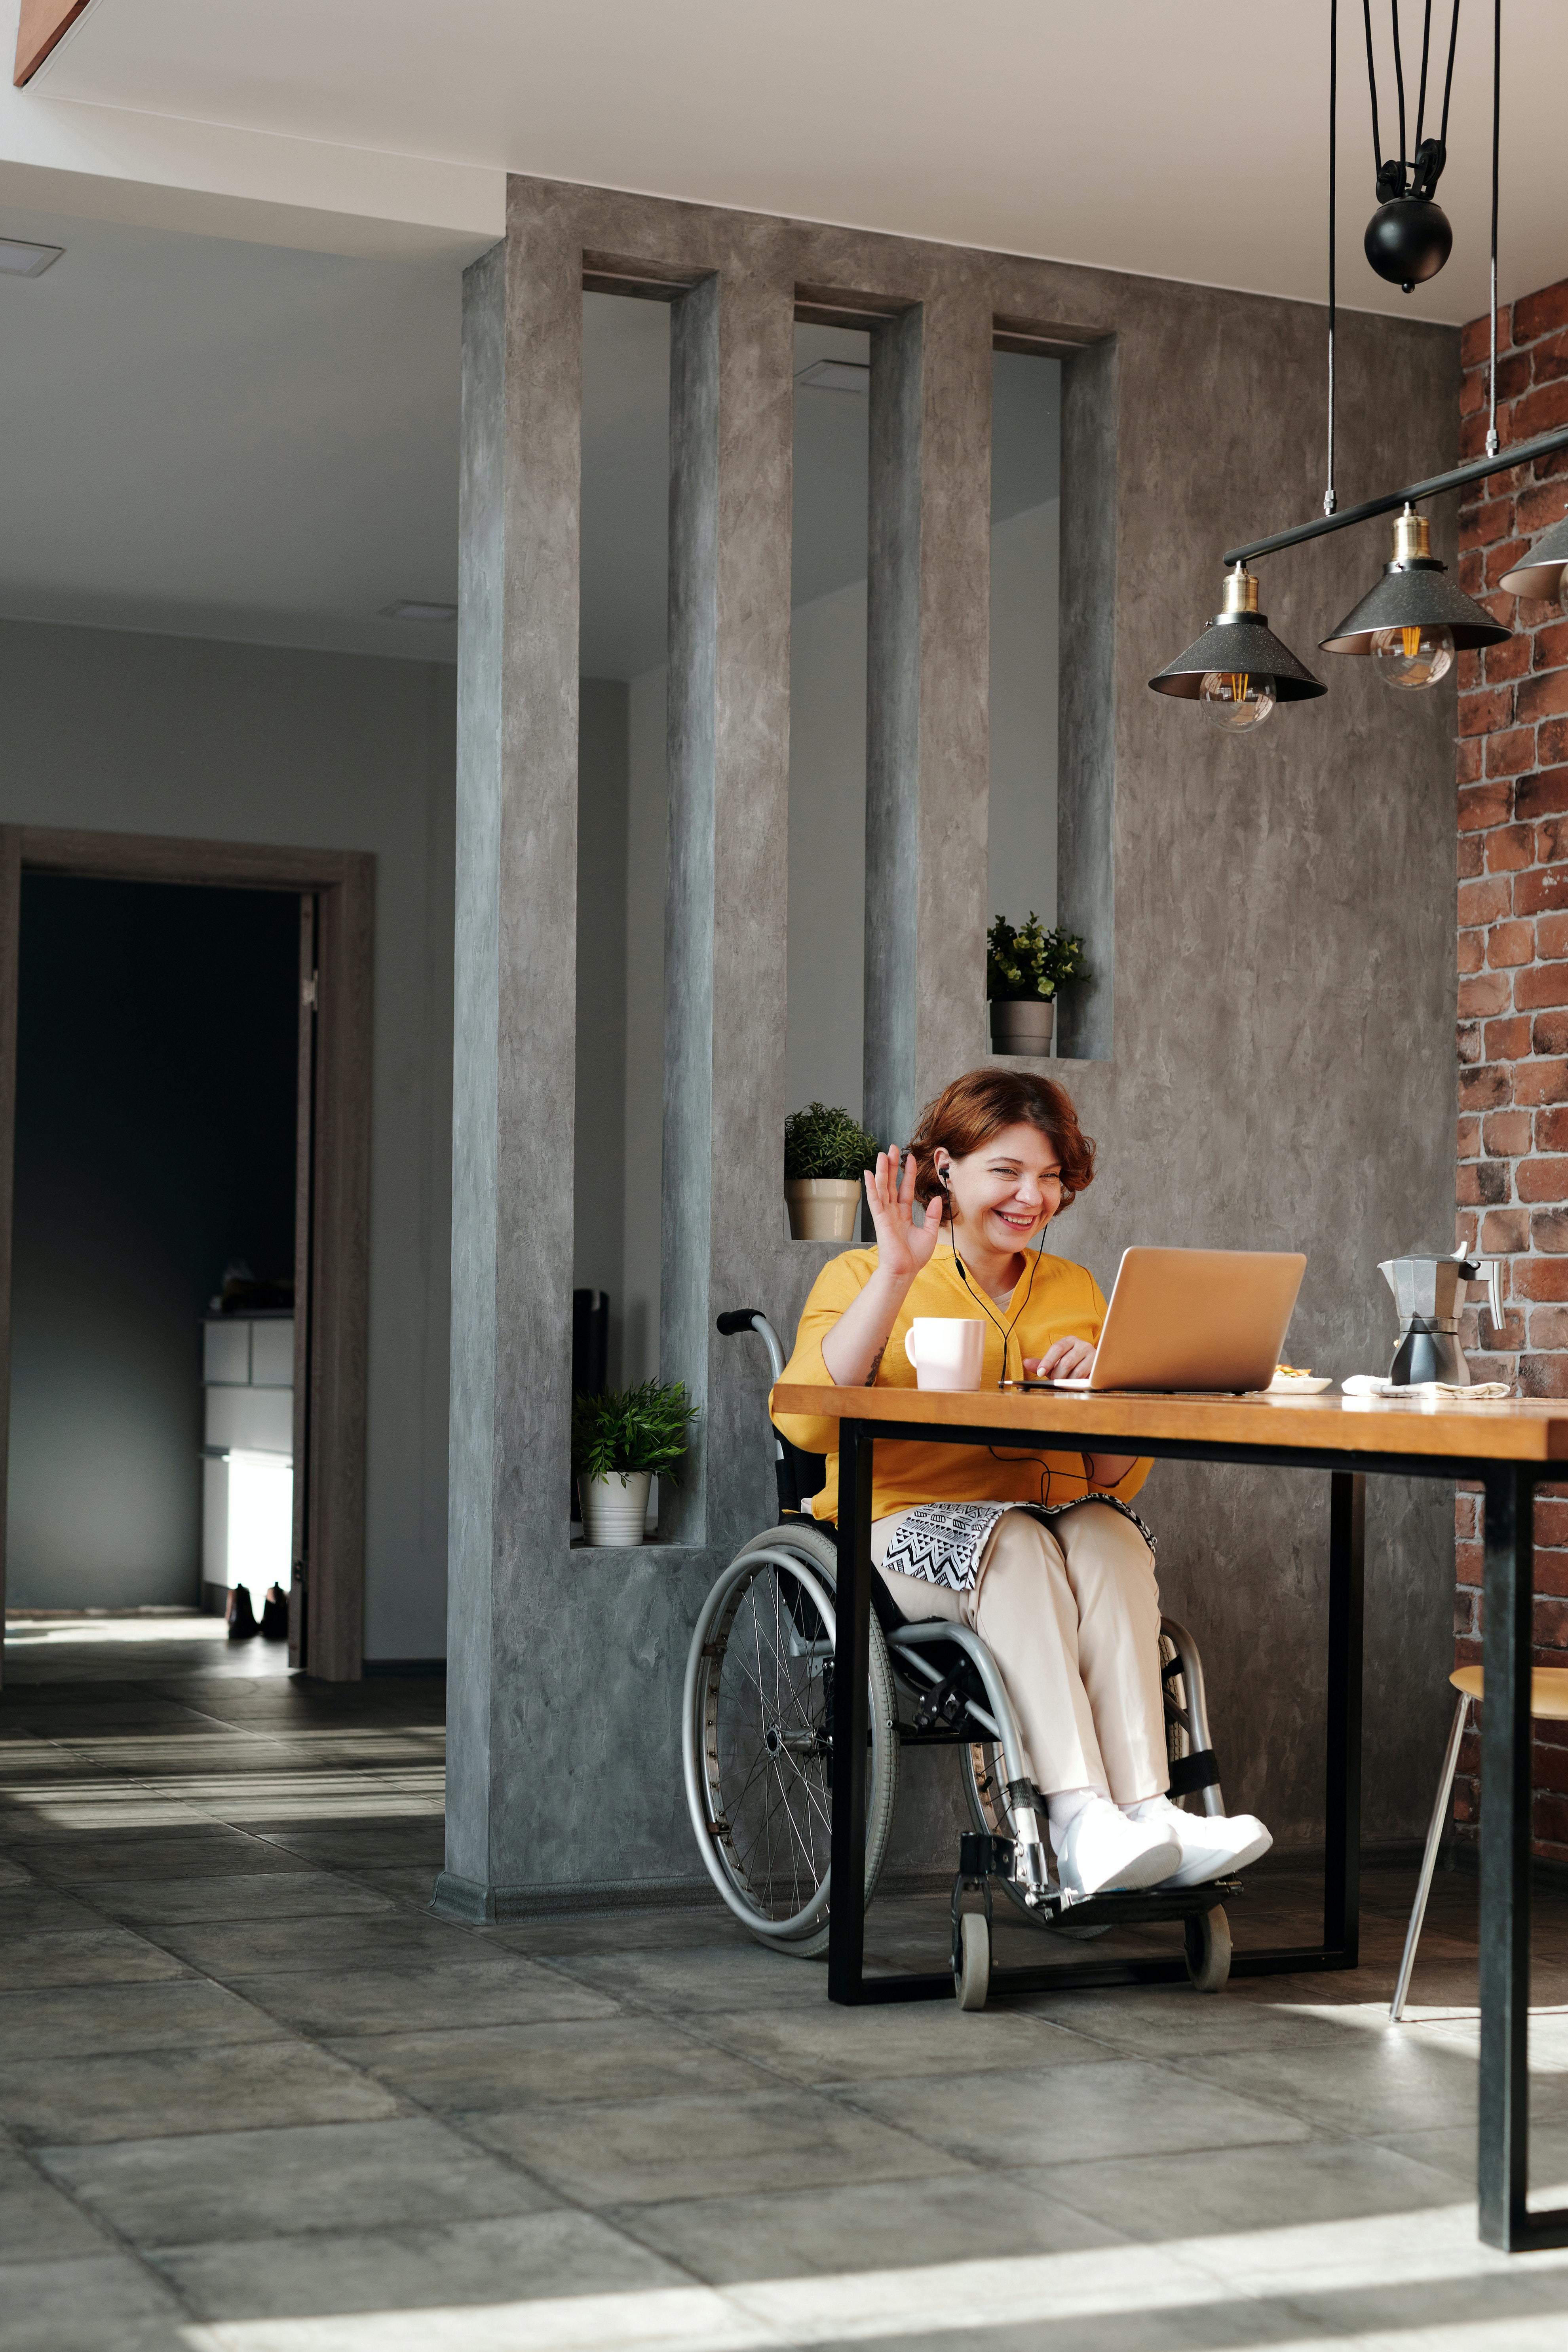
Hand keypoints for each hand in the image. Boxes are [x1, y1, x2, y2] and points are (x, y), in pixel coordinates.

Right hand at [864, 1147, 943, 1285]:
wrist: (904, 1271)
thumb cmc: (914, 1257)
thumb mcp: (929, 1233)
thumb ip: (932, 1215)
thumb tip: (937, 1198)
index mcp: (903, 1215)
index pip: (905, 1189)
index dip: (907, 1174)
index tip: (910, 1158)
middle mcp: (892, 1212)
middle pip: (891, 1183)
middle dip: (892, 1165)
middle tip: (892, 1148)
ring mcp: (885, 1214)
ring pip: (882, 1187)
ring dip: (882, 1170)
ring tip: (882, 1154)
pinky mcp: (880, 1219)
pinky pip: (875, 1199)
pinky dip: (871, 1186)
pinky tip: (868, 1173)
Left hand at [1026, 1337, 1095, 1380]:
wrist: (1093, 1365)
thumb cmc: (1071, 1364)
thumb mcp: (1055, 1362)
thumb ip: (1042, 1363)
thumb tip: (1026, 1362)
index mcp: (1069, 1341)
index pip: (1057, 1348)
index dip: (1047, 1361)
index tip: (1040, 1372)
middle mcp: (1082, 1345)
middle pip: (1066, 1362)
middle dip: (1057, 1375)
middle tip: (1054, 1380)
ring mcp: (1092, 1355)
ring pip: (1076, 1372)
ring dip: (1068, 1381)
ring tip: (1065, 1382)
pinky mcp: (1099, 1367)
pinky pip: (1086, 1378)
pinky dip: (1078, 1383)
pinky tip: (1075, 1383)